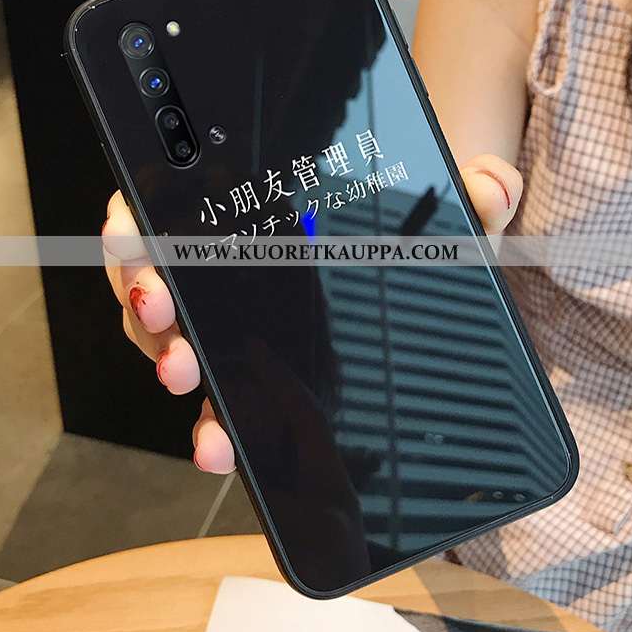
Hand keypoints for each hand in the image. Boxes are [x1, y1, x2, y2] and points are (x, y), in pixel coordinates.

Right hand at [101, 153, 521, 474]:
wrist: (422, 299)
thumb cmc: (418, 250)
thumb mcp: (445, 227)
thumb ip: (471, 198)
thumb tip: (494, 185)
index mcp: (255, 215)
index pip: (168, 201)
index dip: (137, 216)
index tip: (141, 229)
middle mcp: (228, 270)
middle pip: (151, 273)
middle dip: (142, 290)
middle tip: (161, 306)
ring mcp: (234, 329)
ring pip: (168, 340)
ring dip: (164, 356)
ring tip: (184, 372)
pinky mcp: (251, 383)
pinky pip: (212, 401)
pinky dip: (206, 424)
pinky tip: (218, 446)